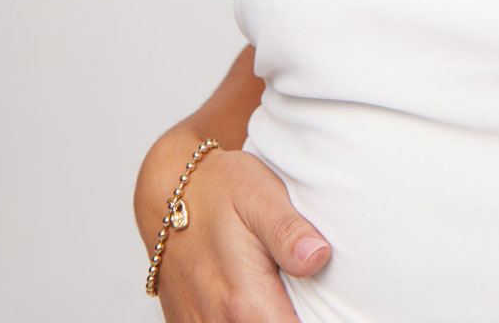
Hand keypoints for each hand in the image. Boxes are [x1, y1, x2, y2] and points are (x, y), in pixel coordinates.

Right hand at [152, 148, 329, 321]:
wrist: (168, 192)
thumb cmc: (220, 189)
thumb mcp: (261, 196)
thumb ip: (288, 232)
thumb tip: (319, 257)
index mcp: (243, 301)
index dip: (319, 319)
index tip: (331, 306)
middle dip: (297, 315)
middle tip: (310, 291)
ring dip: (272, 317)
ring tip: (287, 292)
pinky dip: (249, 318)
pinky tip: (261, 298)